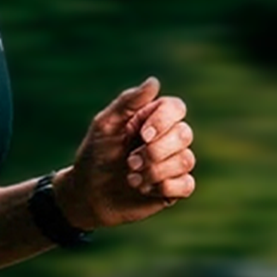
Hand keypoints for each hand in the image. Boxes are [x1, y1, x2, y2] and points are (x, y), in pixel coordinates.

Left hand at [55, 76, 195, 231]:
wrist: (88, 195)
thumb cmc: (95, 155)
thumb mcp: (105, 125)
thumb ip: (128, 102)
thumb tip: (154, 81)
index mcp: (151, 118)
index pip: (176, 107)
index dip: (165, 120)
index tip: (143, 134)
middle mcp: (166, 138)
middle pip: (185, 134)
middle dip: (155, 151)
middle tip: (130, 162)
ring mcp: (172, 164)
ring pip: (186, 159)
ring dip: (156, 171)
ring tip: (131, 178)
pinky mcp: (174, 189)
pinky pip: (187, 184)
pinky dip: (164, 187)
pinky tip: (144, 189)